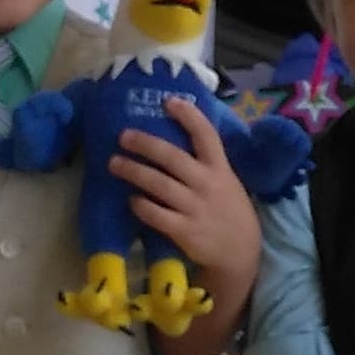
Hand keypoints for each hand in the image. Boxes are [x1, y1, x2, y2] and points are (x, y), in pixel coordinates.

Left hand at [116, 102, 258, 317]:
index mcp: (220, 168)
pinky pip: (156, 215)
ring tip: (113, 163)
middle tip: (123, 136)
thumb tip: (176, 136)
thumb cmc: (228, 210)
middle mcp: (207, 184)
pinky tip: (131, 200)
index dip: (189, 116)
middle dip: (145, 144)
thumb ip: (207, 162)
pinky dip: (141, 206)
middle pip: (172, 157)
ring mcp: (195, 208)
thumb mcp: (227, 181)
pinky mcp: (185, 231)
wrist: (241, 252)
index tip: (169, 102)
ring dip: (134, 171)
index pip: (206, 135)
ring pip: (158, 184)